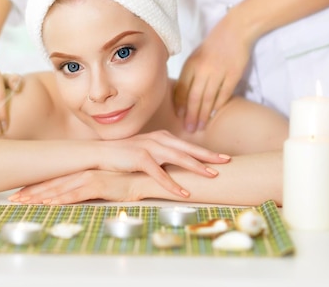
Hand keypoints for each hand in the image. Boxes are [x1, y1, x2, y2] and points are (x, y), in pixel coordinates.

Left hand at [8, 170, 144, 204]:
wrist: (144, 175)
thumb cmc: (124, 180)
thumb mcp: (101, 182)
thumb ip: (86, 186)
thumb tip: (73, 194)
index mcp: (79, 172)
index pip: (53, 180)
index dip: (34, 187)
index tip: (19, 193)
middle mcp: (80, 173)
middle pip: (50, 184)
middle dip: (30, 192)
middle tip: (13, 199)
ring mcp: (88, 177)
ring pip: (58, 189)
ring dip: (40, 196)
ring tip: (24, 202)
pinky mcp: (97, 184)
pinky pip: (75, 194)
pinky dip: (60, 198)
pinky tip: (49, 202)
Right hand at [96, 130, 228, 196]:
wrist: (101, 153)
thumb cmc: (125, 155)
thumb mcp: (147, 150)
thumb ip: (163, 154)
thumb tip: (180, 165)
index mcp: (162, 137)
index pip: (188, 145)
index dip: (206, 152)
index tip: (224, 158)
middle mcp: (158, 139)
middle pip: (188, 149)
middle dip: (209, 156)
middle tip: (227, 162)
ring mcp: (149, 147)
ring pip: (178, 158)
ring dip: (196, 167)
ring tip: (212, 176)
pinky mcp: (139, 158)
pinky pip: (159, 173)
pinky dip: (172, 184)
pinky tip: (183, 193)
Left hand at [174, 13, 251, 131]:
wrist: (235, 30)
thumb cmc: (213, 45)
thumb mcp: (196, 56)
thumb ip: (189, 73)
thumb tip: (181, 94)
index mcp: (191, 64)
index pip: (181, 88)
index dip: (179, 104)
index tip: (178, 116)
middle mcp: (202, 69)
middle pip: (193, 97)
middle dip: (190, 115)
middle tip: (188, 129)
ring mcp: (218, 72)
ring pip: (208, 98)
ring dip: (203, 114)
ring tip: (199, 126)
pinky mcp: (233, 74)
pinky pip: (224, 94)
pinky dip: (218, 106)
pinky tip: (213, 115)